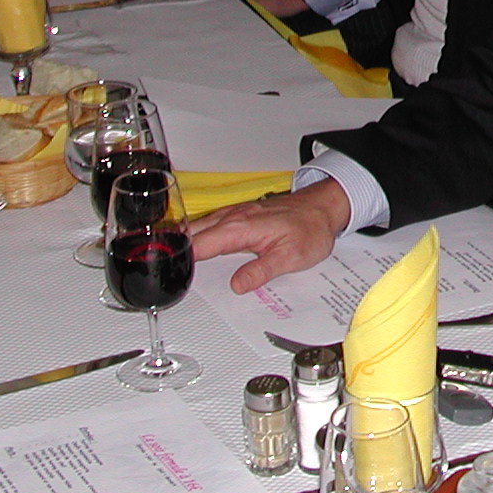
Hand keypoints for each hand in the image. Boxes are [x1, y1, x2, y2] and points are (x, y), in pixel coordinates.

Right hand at [187, 180, 350, 292]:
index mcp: (241, 227)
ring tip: (174, 266)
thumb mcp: (291, 256)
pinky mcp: (238, 216)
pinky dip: (198, 238)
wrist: (323, 207)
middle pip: (190, 234)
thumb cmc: (310, 228)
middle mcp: (233, 217)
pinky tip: (195, 251)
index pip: (199, 244)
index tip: (173, 276)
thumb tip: (237, 285)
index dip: (181, 260)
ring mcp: (234, 214)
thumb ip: (261, 271)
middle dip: (175, 252)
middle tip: (169, 275)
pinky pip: (209, 226)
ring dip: (185, 244)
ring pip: (197, 228)